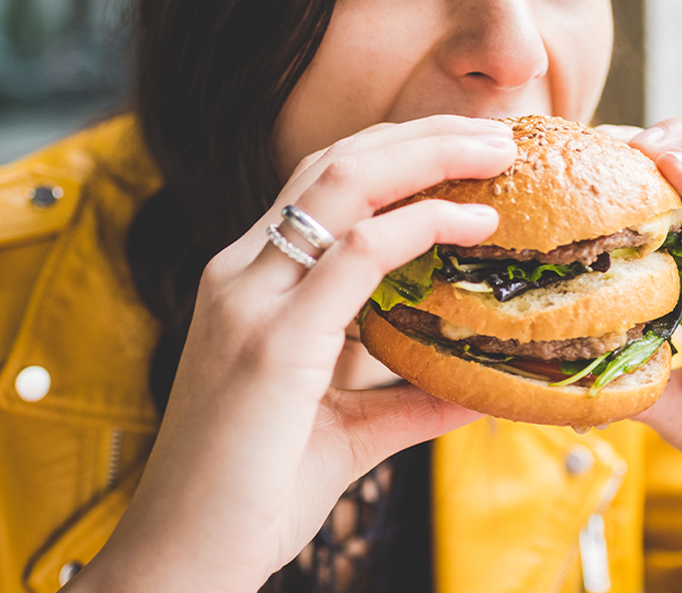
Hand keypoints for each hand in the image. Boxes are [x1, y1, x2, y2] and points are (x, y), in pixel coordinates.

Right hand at [73, 116, 515, 592]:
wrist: (184, 558)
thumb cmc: (252, 496)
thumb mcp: (344, 432)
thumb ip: (407, 402)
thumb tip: (478, 389)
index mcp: (249, 285)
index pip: (322, 186)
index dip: (396, 155)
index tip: (465, 153)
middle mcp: (241, 275)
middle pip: (335, 163)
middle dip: (421, 134)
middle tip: (496, 131)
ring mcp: (250, 300)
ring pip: (342, 182)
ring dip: (428, 155)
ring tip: (497, 150)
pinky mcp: (272, 340)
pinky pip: (354, 253)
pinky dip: (419, 224)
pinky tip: (473, 226)